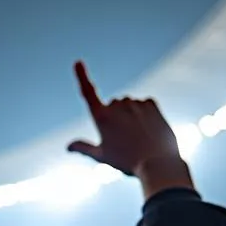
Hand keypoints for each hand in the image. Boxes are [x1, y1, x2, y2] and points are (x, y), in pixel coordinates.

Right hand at [67, 62, 184, 174]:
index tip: (78, 62)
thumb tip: (68, 146)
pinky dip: (145, 113)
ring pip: (129, 105)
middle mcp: (116, 105)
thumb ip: (84, 148)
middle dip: (116, 116)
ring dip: (131, 115)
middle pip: (113, 105)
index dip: (82, 76)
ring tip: (138, 137)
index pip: (88, 92)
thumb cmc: (126, 162)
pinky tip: (149, 129)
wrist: (157, 163)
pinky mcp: (151, 103)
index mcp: (101, 117)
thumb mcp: (102, 156)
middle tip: (124, 139)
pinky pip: (144, 104)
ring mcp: (134, 103)